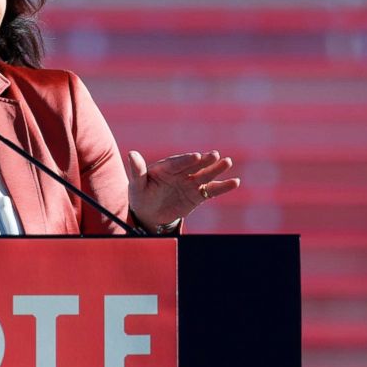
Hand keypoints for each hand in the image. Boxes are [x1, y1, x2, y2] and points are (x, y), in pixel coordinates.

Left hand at [126, 150, 240, 227]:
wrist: (149, 214)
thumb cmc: (141, 196)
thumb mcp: (137, 185)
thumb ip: (137, 171)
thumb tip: (131, 153)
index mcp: (165, 167)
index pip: (177, 163)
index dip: (186, 160)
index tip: (196, 157)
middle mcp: (180, 172)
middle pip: (194, 165)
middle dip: (204, 160)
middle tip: (214, 155)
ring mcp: (190, 182)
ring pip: (205, 175)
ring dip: (216, 169)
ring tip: (227, 162)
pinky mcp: (198, 195)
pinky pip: (211, 190)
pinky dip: (223, 186)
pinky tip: (235, 182)